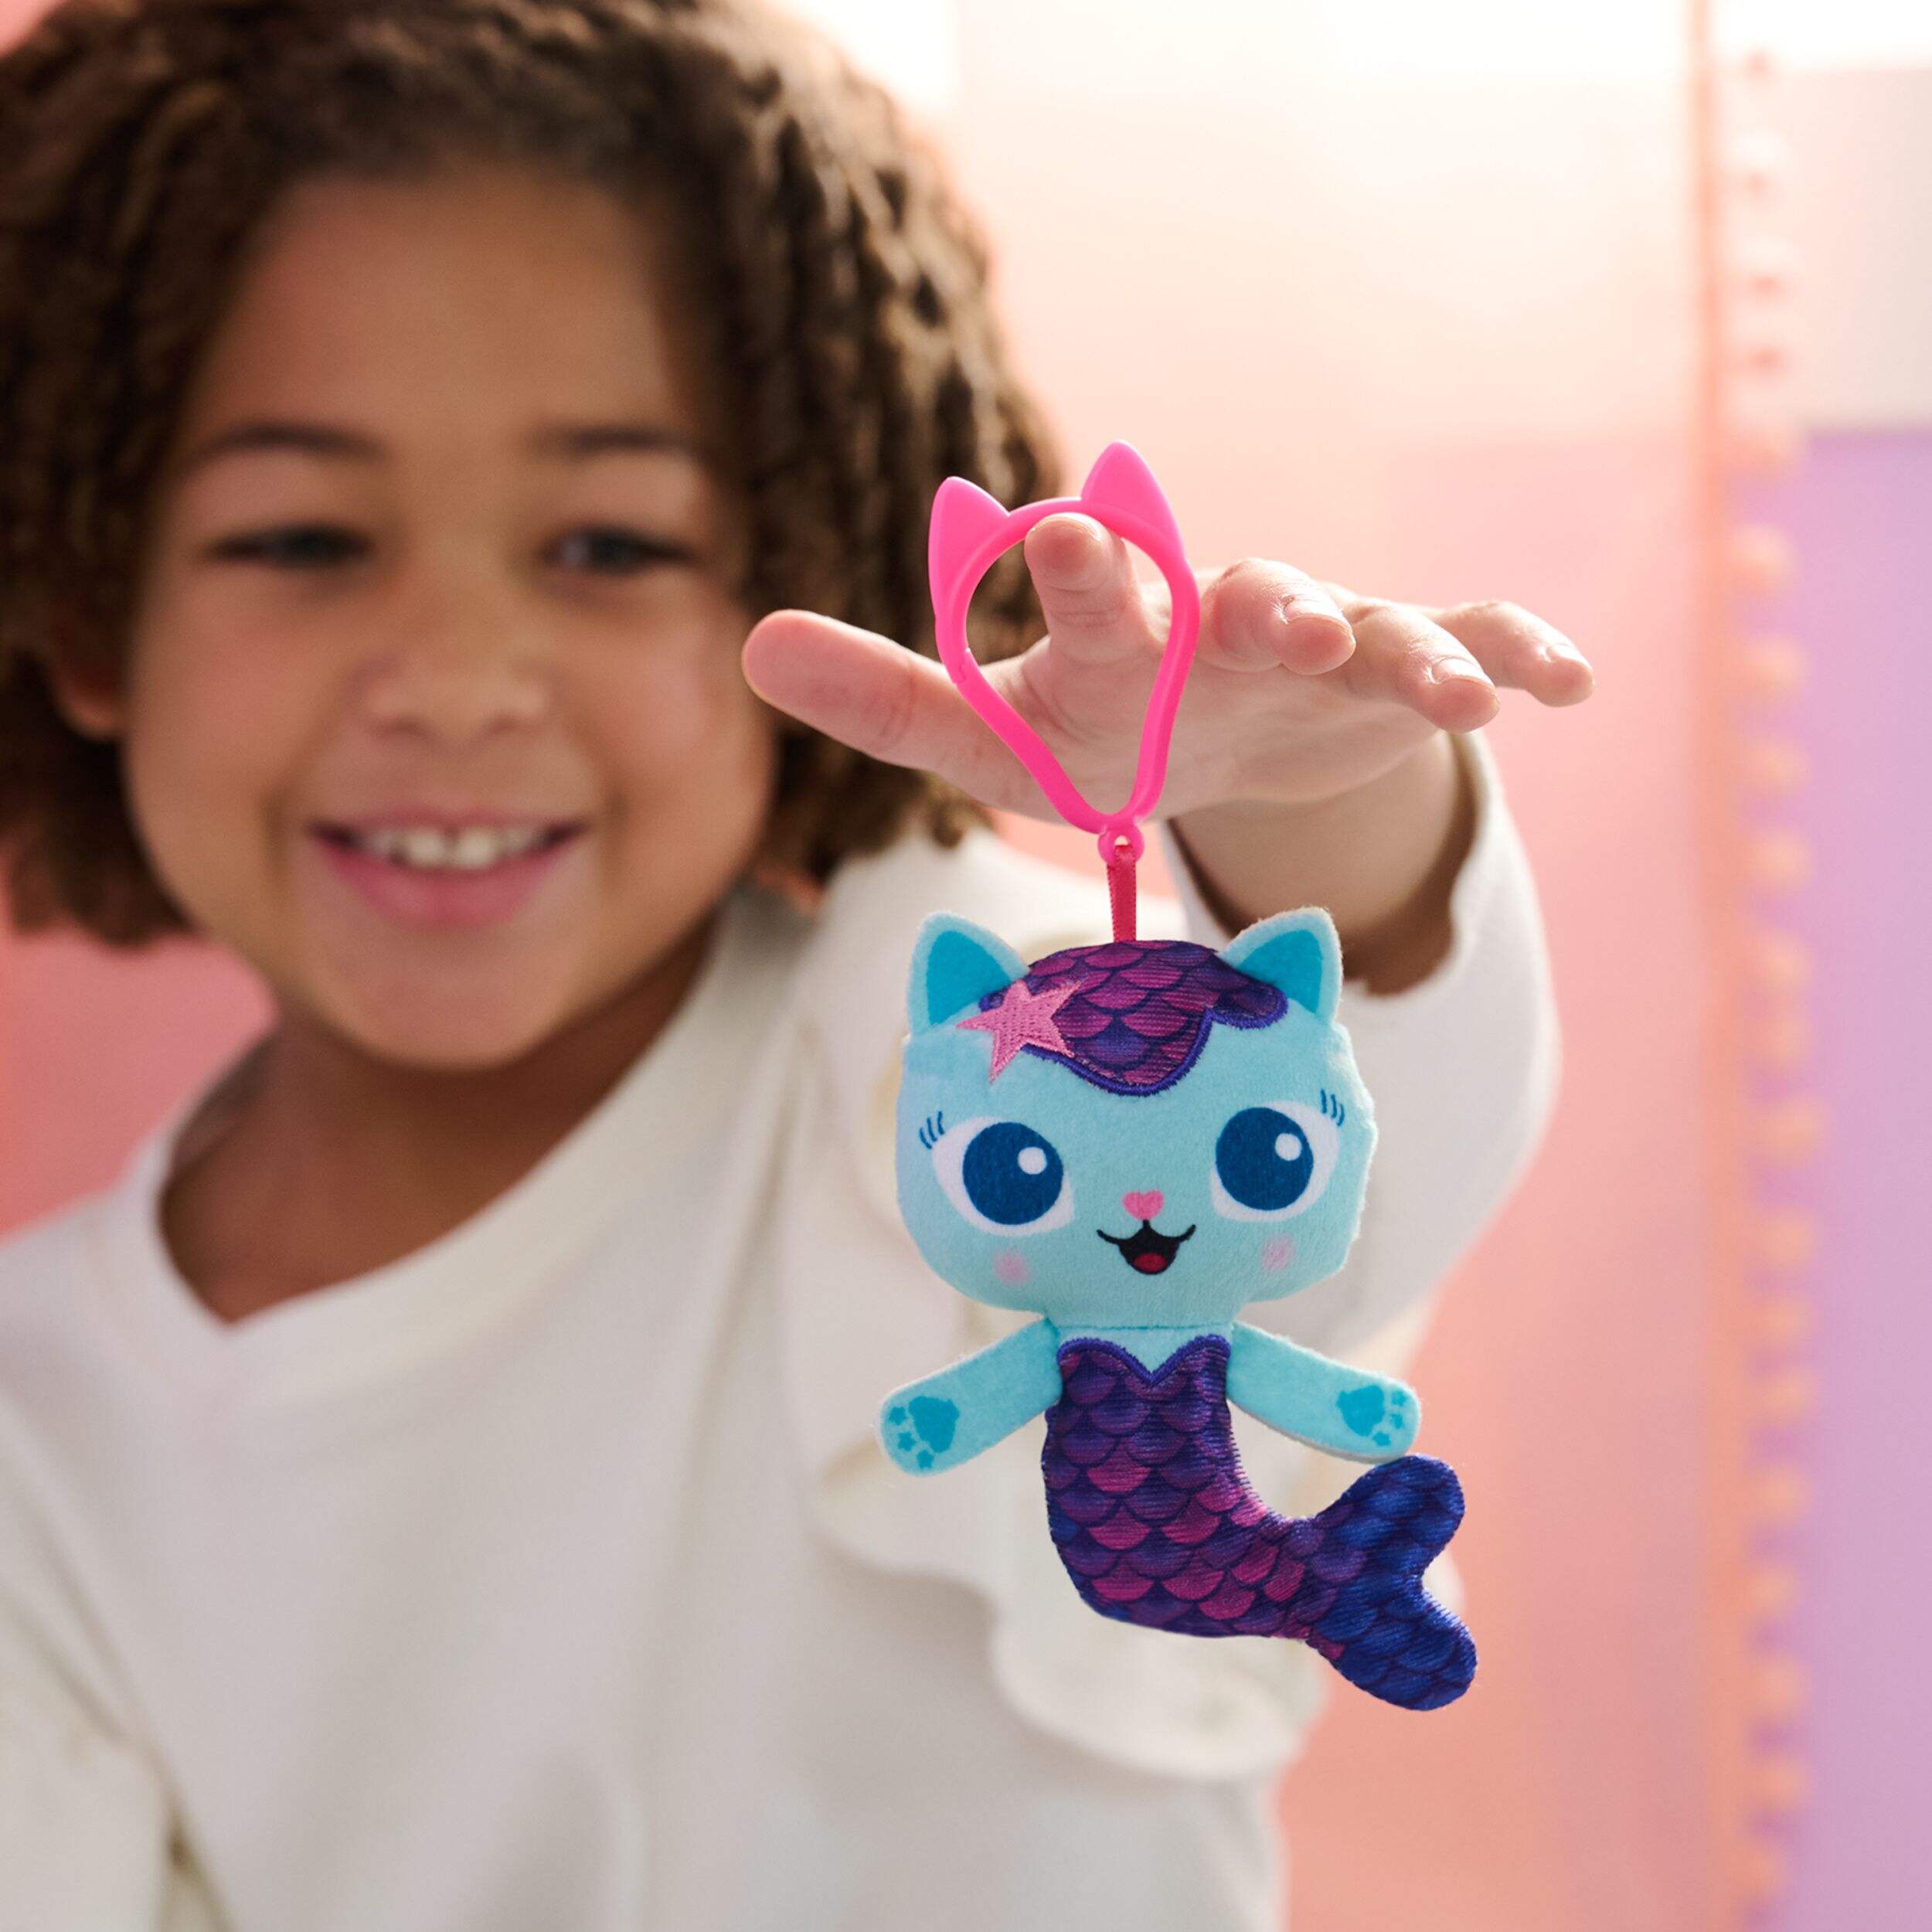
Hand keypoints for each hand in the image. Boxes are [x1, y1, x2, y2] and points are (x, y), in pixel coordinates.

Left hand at [739, 513, 1592, 827]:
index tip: (1062, 533)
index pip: (1094, 599)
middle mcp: (1222, 626)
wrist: (1210, 738)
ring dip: (1407, 654)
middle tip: (1286, 621)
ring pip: (1370, 630)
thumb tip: (745, 642)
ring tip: (1448, 692)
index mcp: (1120, 639)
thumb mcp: (988, 735)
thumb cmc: (1090, 730)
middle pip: (1249, 603)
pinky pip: (1468, 647)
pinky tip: (1568, 682)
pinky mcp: (1397, 673)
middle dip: (1270, 609)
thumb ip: (882, 696)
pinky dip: (1514, 656)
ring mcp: (1320, 644)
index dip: (1083, 574)